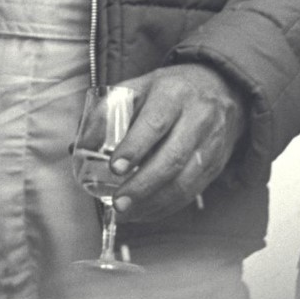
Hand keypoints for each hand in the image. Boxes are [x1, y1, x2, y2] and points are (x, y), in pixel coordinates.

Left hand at [108, 62, 247, 222]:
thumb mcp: (142, 86)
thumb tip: (77, 144)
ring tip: (129, 213)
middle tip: (119, 202)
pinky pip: (193, 192)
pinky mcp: (216, 165)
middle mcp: (196, 119)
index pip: (154, 123)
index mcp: (173, 94)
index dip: (135, 148)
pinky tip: (147, 211)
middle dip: (143, 185)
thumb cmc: (170, 89)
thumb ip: (112, 110)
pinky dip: (168, 206)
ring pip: (185, 182)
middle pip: (172, 159)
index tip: (115, 167)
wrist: (221, 89)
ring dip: (155, 203)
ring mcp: (210, 145)